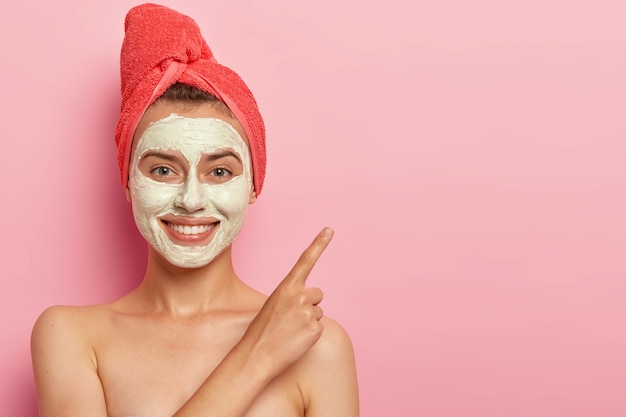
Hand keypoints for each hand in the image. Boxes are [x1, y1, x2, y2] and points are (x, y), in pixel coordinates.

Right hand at [242, 227, 333, 374]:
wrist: (256, 356)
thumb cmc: (261, 331)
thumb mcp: (273, 305)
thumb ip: (291, 297)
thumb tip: (309, 302)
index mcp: (286, 287)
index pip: (305, 260)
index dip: (319, 244)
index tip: (329, 230)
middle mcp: (300, 296)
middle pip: (317, 294)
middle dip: (309, 304)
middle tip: (291, 319)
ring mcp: (309, 313)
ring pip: (318, 312)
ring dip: (308, 321)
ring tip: (289, 331)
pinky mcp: (315, 329)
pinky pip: (319, 328)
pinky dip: (309, 334)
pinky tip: (295, 340)